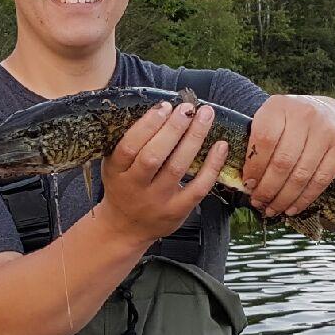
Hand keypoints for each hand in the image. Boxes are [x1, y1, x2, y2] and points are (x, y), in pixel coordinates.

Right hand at [100, 99, 228, 242]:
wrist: (126, 228)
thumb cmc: (123, 187)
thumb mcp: (114, 166)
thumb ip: (129, 143)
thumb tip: (160, 108)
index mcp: (116, 172)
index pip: (129, 147)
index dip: (147, 125)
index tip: (164, 107)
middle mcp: (135, 187)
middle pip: (154, 156)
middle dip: (173, 128)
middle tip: (188, 108)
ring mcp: (157, 201)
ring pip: (177, 167)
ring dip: (194, 138)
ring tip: (206, 115)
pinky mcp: (178, 211)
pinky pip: (199, 187)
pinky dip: (212, 165)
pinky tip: (220, 146)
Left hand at [243, 94, 334, 216]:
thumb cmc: (294, 124)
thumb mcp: (274, 121)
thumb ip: (258, 142)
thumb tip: (244, 182)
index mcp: (279, 106)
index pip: (263, 141)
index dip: (254, 168)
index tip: (248, 185)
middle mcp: (305, 114)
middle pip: (282, 162)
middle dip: (267, 189)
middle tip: (258, 203)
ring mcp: (327, 130)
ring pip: (300, 175)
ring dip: (283, 198)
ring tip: (272, 209)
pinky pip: (320, 181)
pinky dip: (303, 199)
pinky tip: (292, 208)